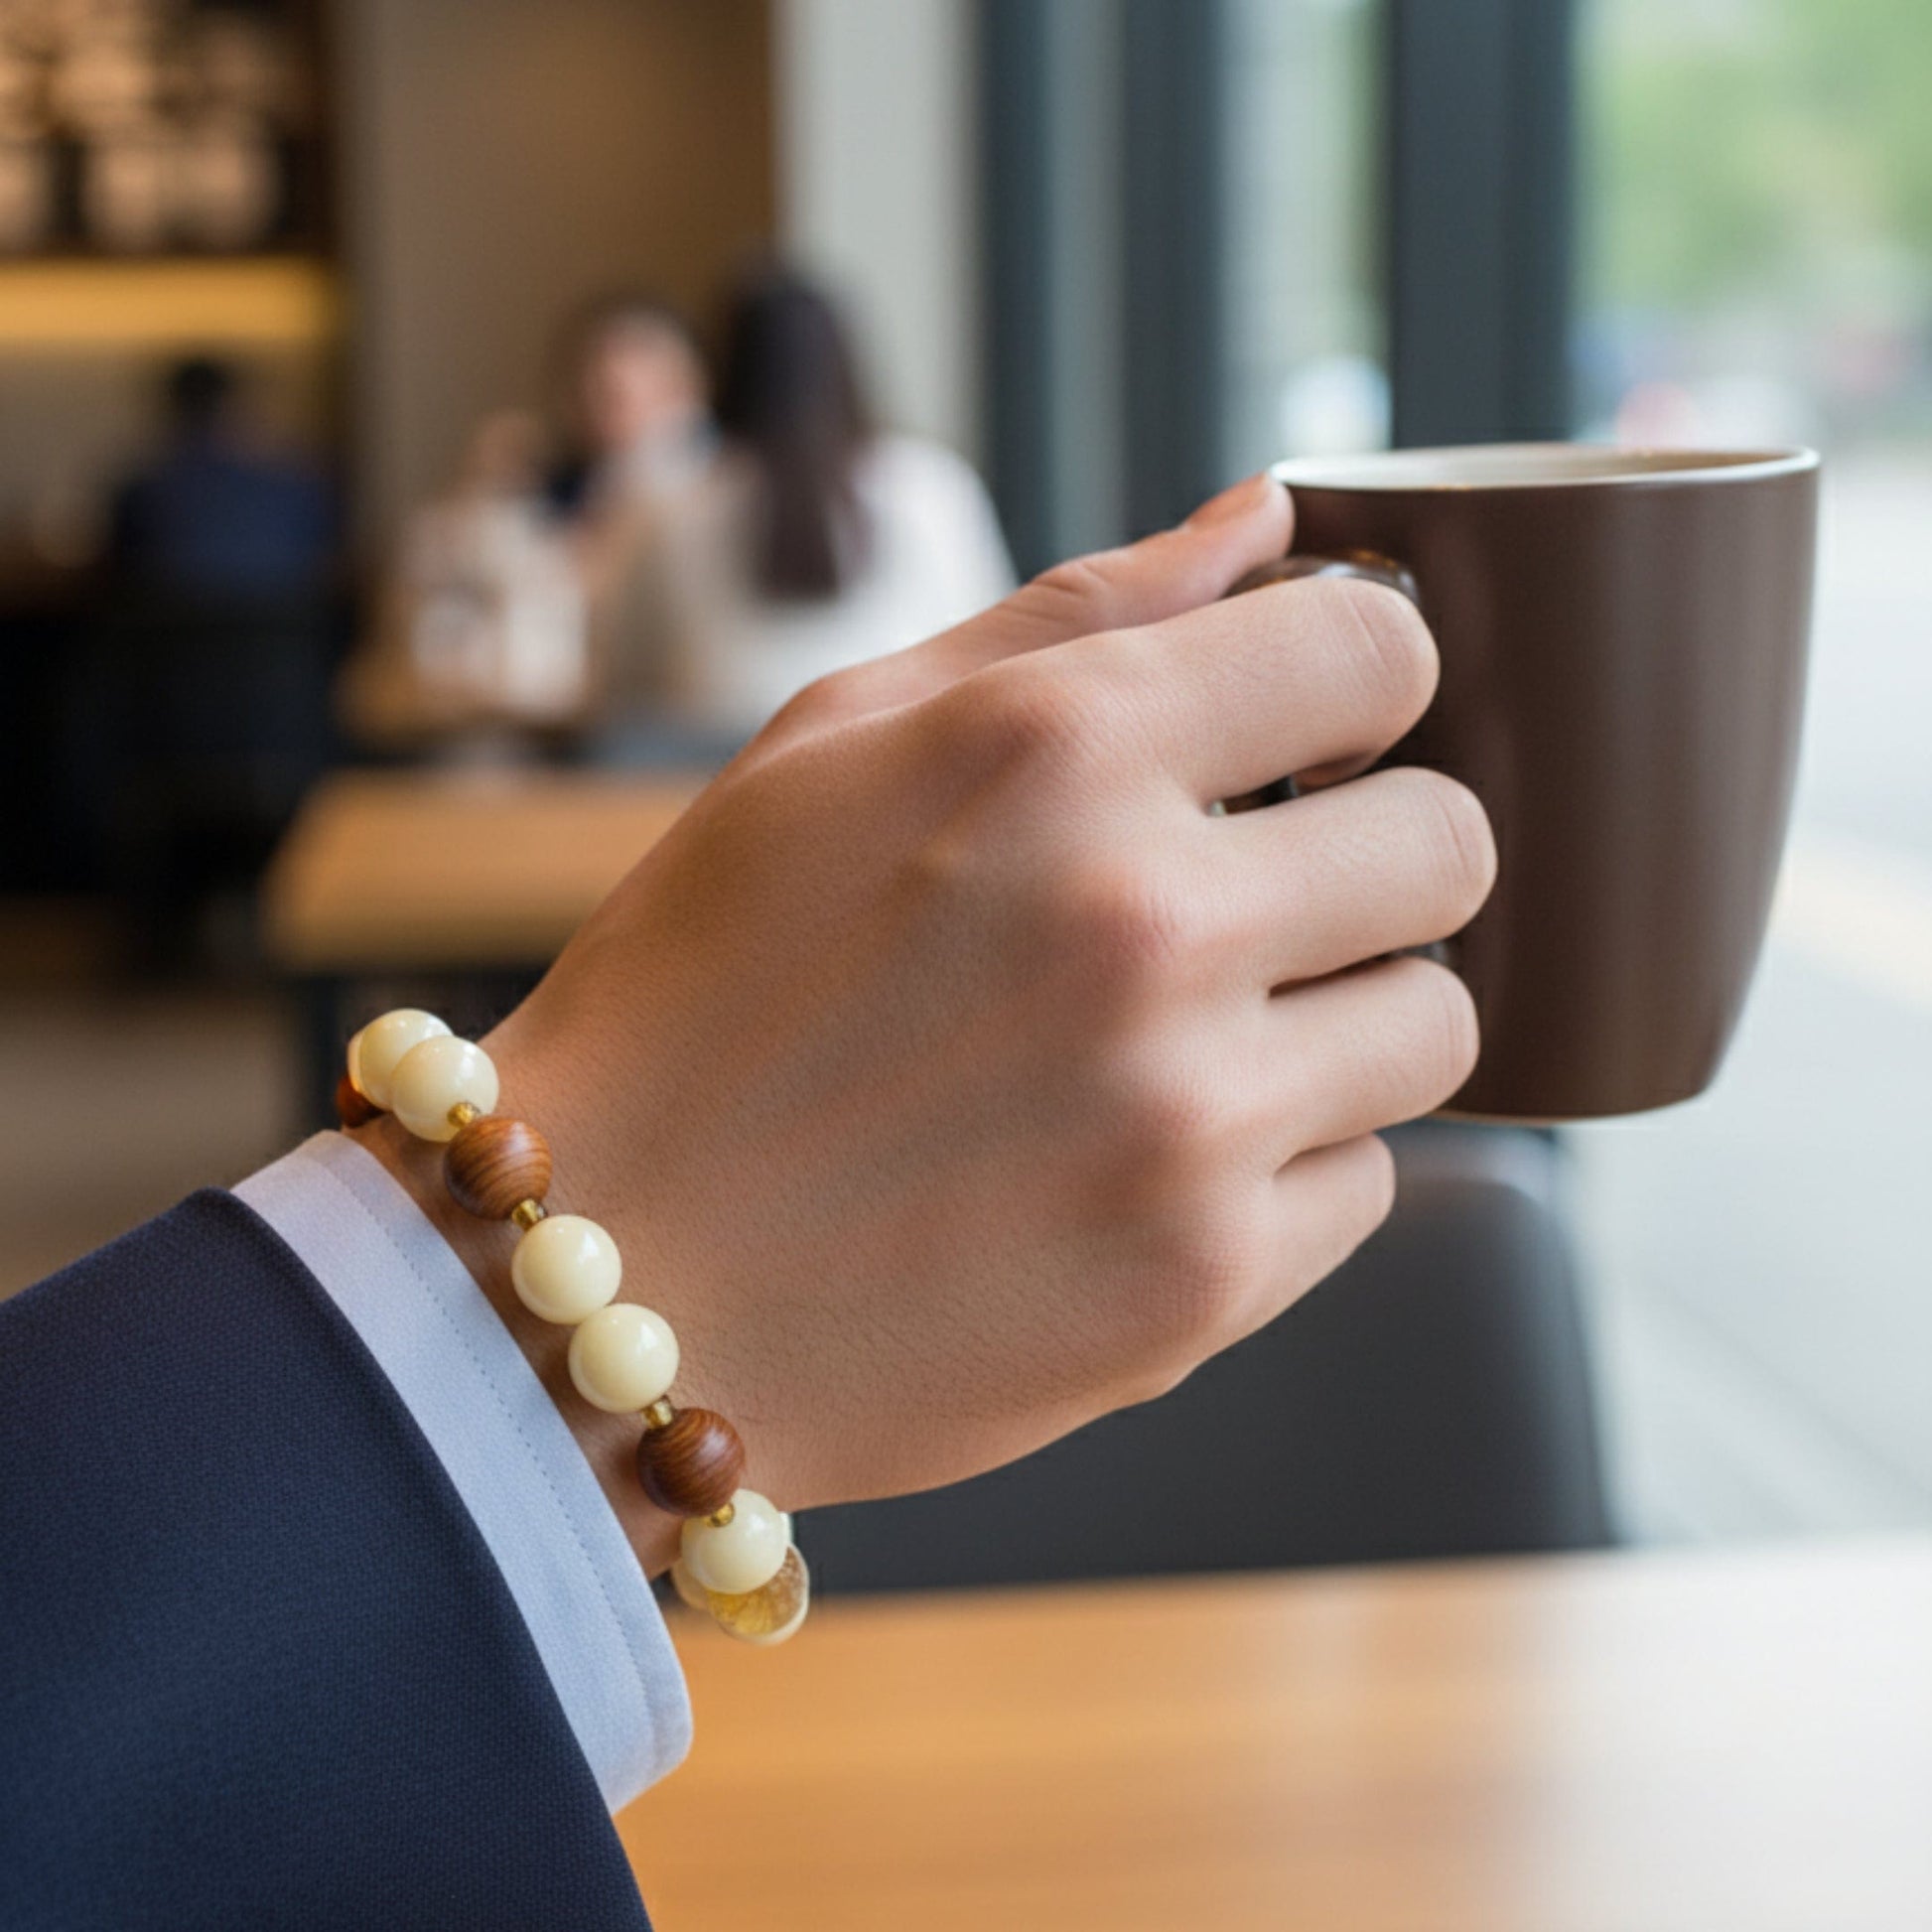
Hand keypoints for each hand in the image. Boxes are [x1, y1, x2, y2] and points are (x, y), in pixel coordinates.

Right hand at [368, 476, 1494, 1570]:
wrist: (606, 1274)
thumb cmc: (705, 988)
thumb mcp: (839, 743)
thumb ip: (1077, 612)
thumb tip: (1271, 519)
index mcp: (1053, 748)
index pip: (1380, 651)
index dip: (1363, 681)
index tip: (1320, 730)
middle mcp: (1146, 922)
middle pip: (1453, 842)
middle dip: (1379, 852)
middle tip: (1266, 893)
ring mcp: (1187, 1117)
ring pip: (1440, 1024)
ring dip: (1347, 1016)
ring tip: (1199, 1040)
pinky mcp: (1202, 1284)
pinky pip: (1369, 1183)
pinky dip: (1289, 1165)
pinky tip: (1150, 1162)